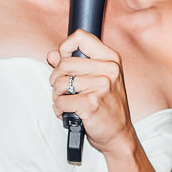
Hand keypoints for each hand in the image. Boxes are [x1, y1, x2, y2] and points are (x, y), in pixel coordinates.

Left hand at [48, 31, 134, 153]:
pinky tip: (68, 113)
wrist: (119, 135)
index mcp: (111, 58)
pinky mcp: (92, 103)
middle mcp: (109, 69)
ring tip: (67, 102)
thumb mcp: (96, 80)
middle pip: (64, 62)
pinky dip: (59, 109)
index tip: (64, 61)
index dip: (65, 47)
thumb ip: (74, 65)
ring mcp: (101, 86)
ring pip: (59, 83)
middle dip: (56, 78)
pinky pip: (60, 101)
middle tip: (63, 90)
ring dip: (57, 96)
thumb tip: (52, 55)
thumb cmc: (107, 107)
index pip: (80, 36)